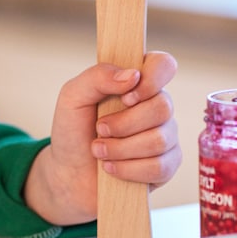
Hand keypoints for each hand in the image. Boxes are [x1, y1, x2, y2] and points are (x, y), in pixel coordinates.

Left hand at [23, 51, 180, 225]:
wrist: (70, 173)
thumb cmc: (73, 130)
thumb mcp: (73, 96)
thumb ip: (98, 77)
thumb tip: (133, 75)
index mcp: (135, 81)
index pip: (163, 65)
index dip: (152, 79)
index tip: (126, 97)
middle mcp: (155, 105)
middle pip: (163, 107)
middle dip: (124, 124)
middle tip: (99, 129)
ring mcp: (165, 134)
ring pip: (159, 140)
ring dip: (120, 149)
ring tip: (99, 150)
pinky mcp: (166, 165)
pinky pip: (160, 167)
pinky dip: (128, 169)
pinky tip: (111, 167)